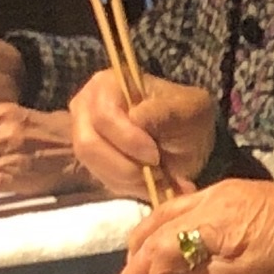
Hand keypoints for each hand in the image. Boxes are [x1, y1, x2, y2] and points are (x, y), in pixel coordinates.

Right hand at [69, 68, 214, 195]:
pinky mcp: (93, 162)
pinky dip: (134, 188)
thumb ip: (163, 112)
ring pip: (95, 167)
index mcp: (106, 85)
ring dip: (132, 179)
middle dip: (127, 166)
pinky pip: (105, 181)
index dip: (129, 141)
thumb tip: (136, 118)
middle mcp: (85, 108)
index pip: (103, 117)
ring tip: (160, 176)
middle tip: (158, 170)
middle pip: (88, 145)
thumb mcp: (187, 109)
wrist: (190, 137)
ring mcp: (83, 135)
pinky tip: (154, 182)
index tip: (156, 155)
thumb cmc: (187, 116)